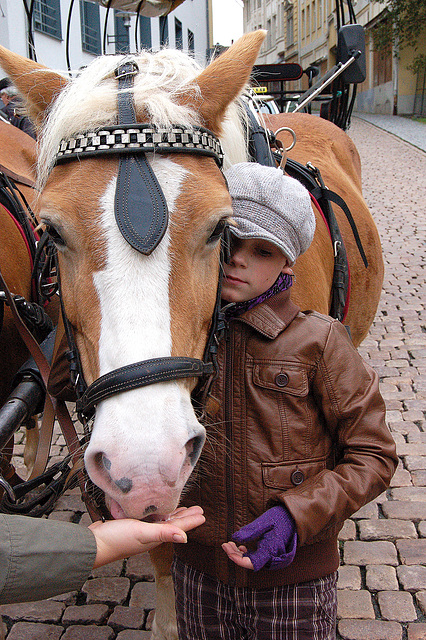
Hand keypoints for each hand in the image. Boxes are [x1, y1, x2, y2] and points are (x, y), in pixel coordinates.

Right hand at [89, 505, 204, 567]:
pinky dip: (156, 513)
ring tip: (182, 509)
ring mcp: (140, 530)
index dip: (191, 521)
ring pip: (161, 521)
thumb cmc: (117, 540)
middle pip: (172, 524)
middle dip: (185, 517)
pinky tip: (155, 508)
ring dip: (173, 515)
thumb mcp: (142, 533)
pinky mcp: (130, 525)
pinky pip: (149, 518)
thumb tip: (185, 538)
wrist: (93, 544)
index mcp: (155, 537)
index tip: (203, 514)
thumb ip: (163, 533)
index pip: (178, 528)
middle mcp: (150, 534)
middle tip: (198, 509)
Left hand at [222, 505, 296, 570]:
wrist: (294, 517)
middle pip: (250, 563)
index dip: (237, 559)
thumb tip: (234, 538)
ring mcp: (271, 556)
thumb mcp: (264, 521)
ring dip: (240, 554)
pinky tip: (241, 547)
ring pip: (252, 560)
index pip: (251, 563)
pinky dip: (247, 553)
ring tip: (230, 544)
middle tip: (225, 544)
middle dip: (235, 555)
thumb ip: (250, 531)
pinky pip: (257, 558)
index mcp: (271, 551)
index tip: (227, 550)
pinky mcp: (270, 553)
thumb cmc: (281, 518)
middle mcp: (272, 557)